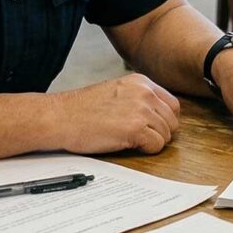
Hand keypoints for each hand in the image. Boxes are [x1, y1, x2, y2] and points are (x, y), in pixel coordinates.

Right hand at [52, 74, 180, 154]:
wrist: (60, 117)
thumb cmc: (82, 109)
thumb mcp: (116, 91)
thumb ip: (138, 98)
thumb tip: (158, 114)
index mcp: (141, 82)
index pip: (172, 105)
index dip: (163, 120)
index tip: (150, 127)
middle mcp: (145, 93)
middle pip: (172, 121)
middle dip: (159, 132)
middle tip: (139, 137)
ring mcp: (141, 110)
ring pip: (166, 135)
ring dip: (151, 142)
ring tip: (129, 139)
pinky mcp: (135, 129)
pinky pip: (157, 145)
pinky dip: (146, 150)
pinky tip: (129, 144)